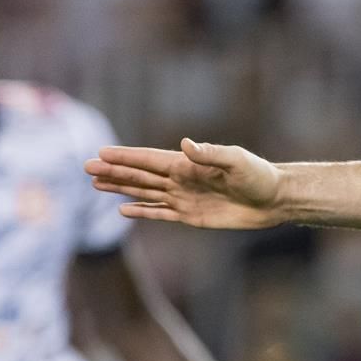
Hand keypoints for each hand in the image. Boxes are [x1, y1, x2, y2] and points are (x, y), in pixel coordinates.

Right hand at [87, 139, 285, 229]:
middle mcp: (181, 179)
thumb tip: (186, 144)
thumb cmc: (259, 176)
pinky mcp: (191, 216)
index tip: (100, 153)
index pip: (148, 160)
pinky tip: (123, 209)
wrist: (274, 200)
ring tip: (96, 183)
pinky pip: (160, 213)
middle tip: (86, 168)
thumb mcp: (237, 162)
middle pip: (139, 175)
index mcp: (188, 164)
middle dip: (113, 171)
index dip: (125, 157)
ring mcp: (184, 198)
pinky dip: (142, 211)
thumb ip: (211, 154)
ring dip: (121, 188)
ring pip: (144, 192)